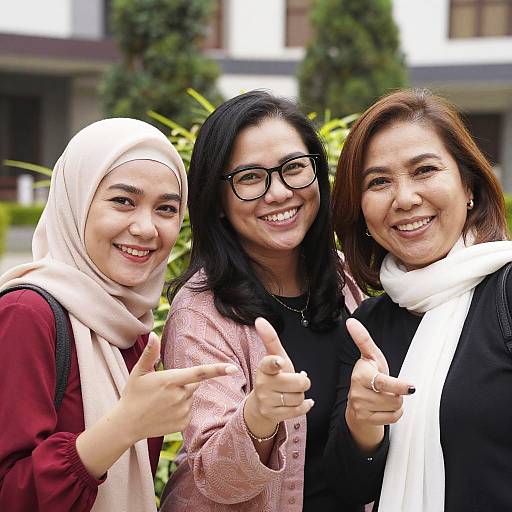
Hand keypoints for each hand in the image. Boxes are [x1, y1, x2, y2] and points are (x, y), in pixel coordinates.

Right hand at [115, 332, 237, 442]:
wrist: (126, 424)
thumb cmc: (133, 394)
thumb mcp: (139, 372)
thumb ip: (150, 353)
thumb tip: (153, 335)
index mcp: (170, 380)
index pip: (199, 373)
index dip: (217, 370)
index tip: (233, 368)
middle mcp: (179, 396)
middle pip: (193, 383)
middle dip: (184, 383)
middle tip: (164, 388)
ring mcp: (182, 412)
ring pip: (190, 398)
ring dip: (181, 397)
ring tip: (161, 402)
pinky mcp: (183, 424)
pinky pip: (188, 411)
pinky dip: (180, 410)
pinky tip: (164, 412)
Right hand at [244, 317, 313, 438]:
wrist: (261, 404)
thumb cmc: (273, 375)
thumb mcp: (274, 357)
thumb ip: (270, 339)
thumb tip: (259, 319)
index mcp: (264, 367)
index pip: (269, 363)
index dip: (275, 363)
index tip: (279, 363)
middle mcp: (262, 384)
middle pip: (298, 382)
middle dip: (302, 381)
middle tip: (297, 380)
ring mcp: (267, 401)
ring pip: (299, 397)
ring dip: (301, 395)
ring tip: (292, 392)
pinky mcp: (273, 415)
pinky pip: (298, 410)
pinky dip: (304, 406)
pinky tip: (301, 402)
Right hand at [345, 318, 413, 449]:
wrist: (357, 402)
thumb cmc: (369, 376)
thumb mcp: (370, 357)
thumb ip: (363, 339)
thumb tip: (351, 321)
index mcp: (360, 374)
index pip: (383, 382)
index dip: (398, 385)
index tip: (411, 387)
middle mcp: (357, 391)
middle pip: (394, 397)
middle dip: (397, 393)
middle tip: (388, 388)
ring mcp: (360, 407)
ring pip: (394, 408)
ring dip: (395, 403)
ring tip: (385, 396)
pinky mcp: (364, 419)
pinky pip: (391, 418)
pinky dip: (393, 414)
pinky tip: (384, 408)